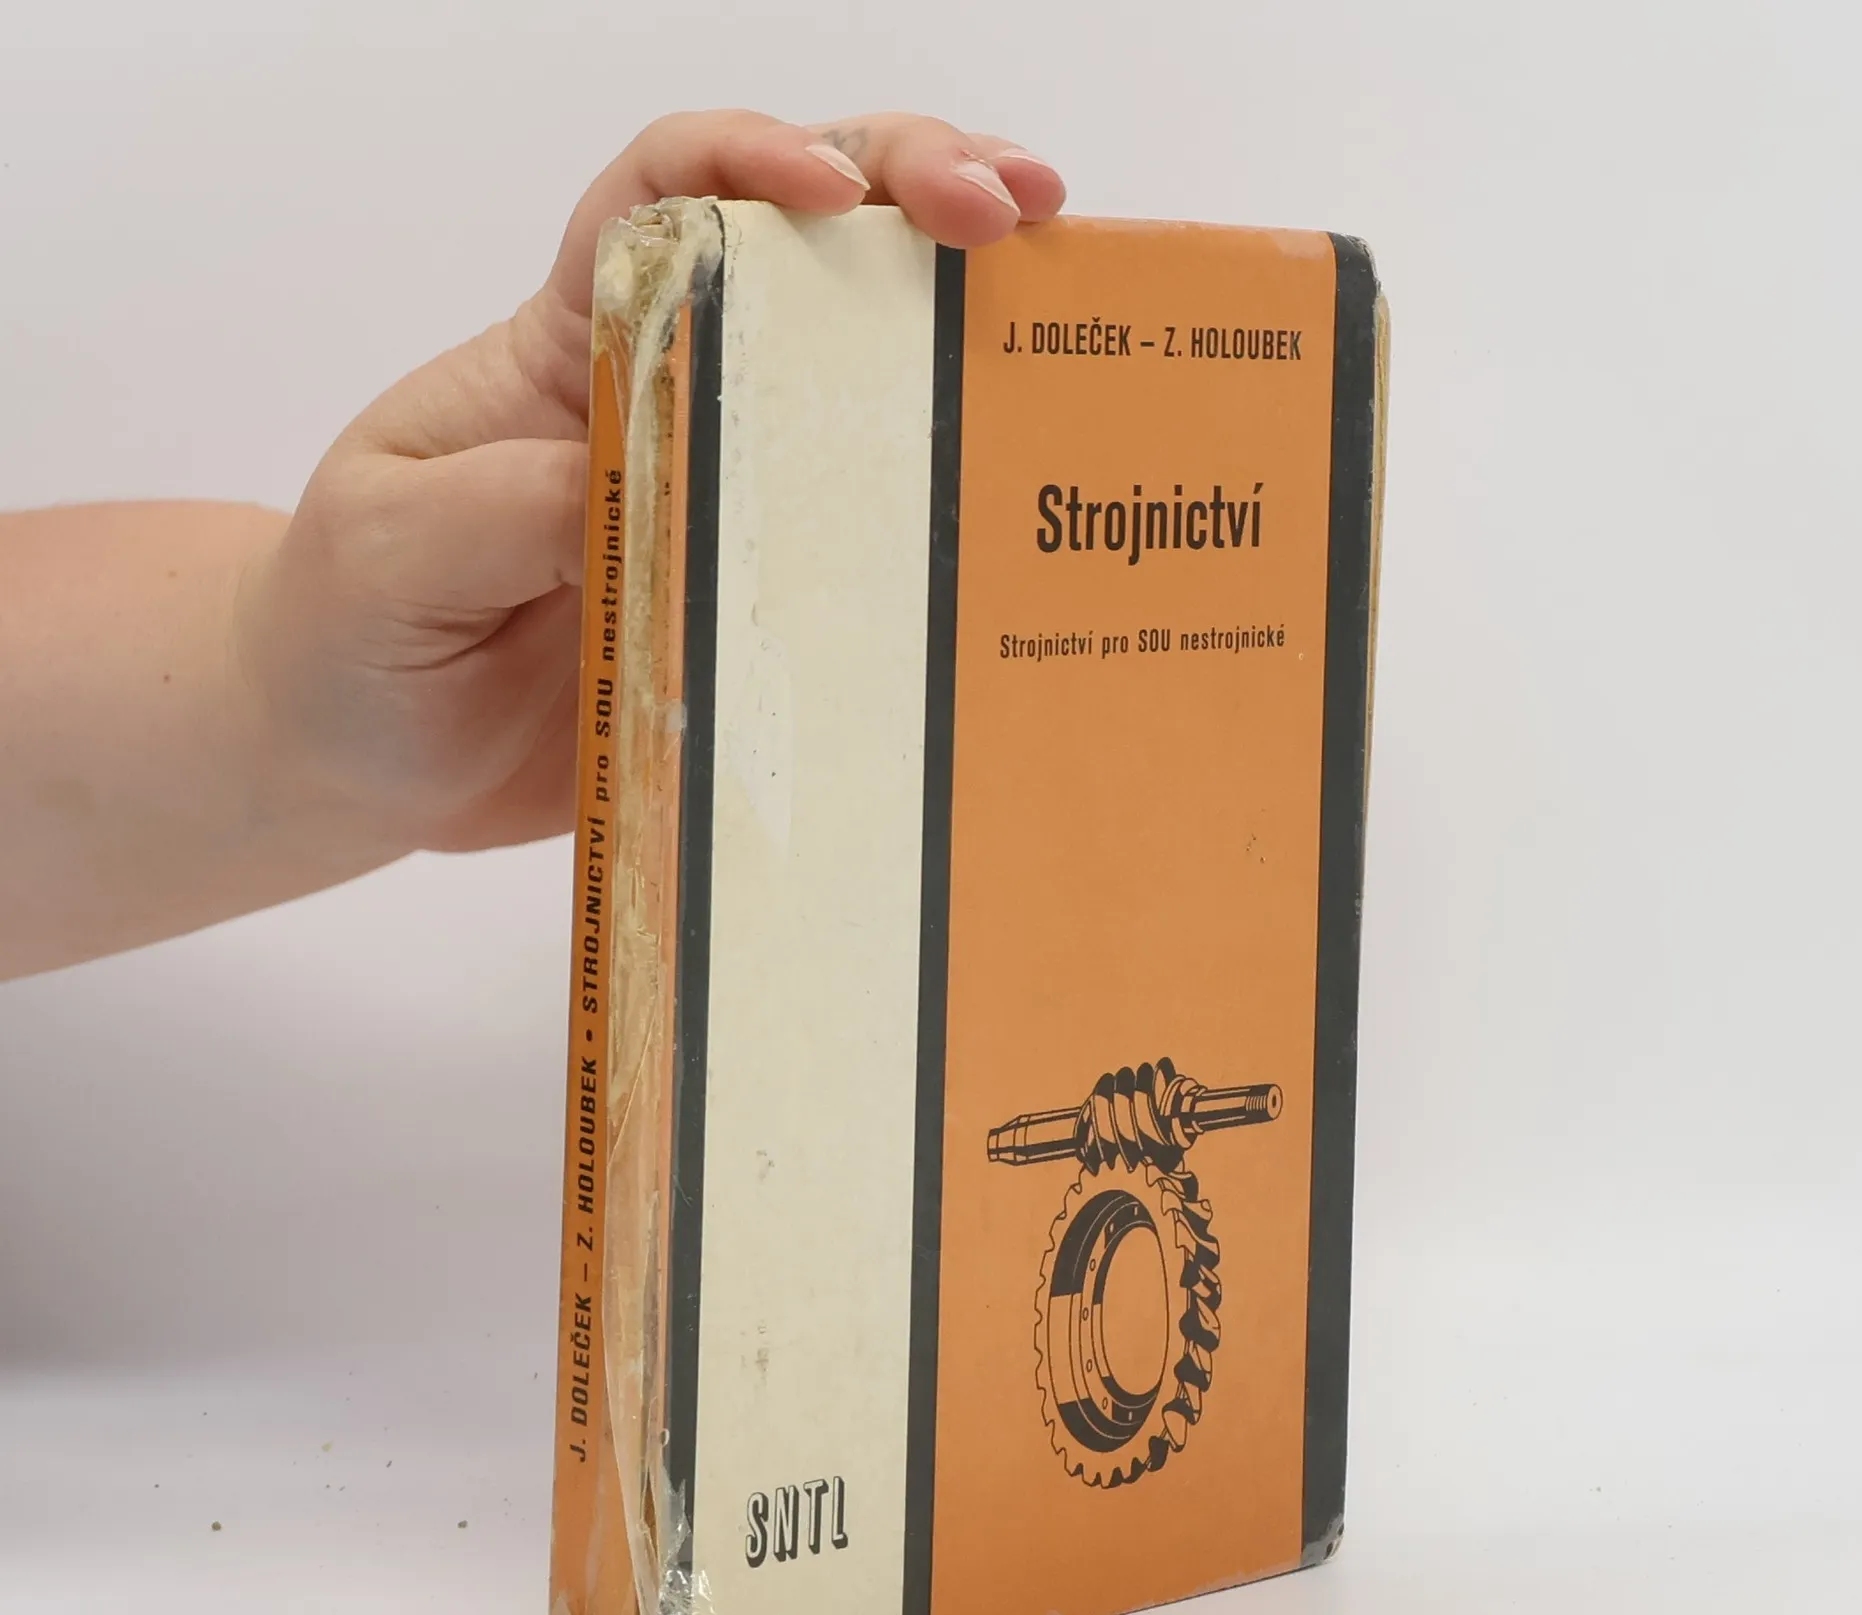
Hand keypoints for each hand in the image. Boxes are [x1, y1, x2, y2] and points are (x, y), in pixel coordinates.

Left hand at [243, 111, 1066, 855]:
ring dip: (966, 315)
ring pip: (864, 375)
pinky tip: (1018, 486)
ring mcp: (728, 501)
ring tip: (1062, 289)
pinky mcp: (761, 602)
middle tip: (1015, 208)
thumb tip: (640, 477)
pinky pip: (869, 542)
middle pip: (804, 247)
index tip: (831, 188)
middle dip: (914, 189)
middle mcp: (669, 400)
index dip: (750, 158)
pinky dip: (950, 499)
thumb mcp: (390, 550)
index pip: (664, 198)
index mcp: (569, 347)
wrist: (365, 759)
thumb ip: (497, 505)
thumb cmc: (350, 629)